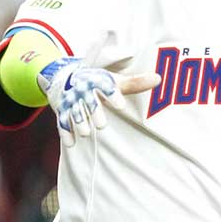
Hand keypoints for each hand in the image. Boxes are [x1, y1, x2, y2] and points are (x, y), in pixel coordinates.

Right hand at [37, 58, 158, 146]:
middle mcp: (82, 90)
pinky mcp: (62, 111)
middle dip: (94, 112)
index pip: (105, 87)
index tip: (120, 106)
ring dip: (79, 123)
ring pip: (75, 112)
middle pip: (89, 102)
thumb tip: (158, 78)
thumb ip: (135, 83)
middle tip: (101, 125)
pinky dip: (66, 132)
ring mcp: (71, 101)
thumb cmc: (97, 82)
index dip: (112, 95)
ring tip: (86, 133)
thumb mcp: (114, 80)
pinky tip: (71, 144)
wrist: (64, 78)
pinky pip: (62, 122)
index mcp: (97, 81)